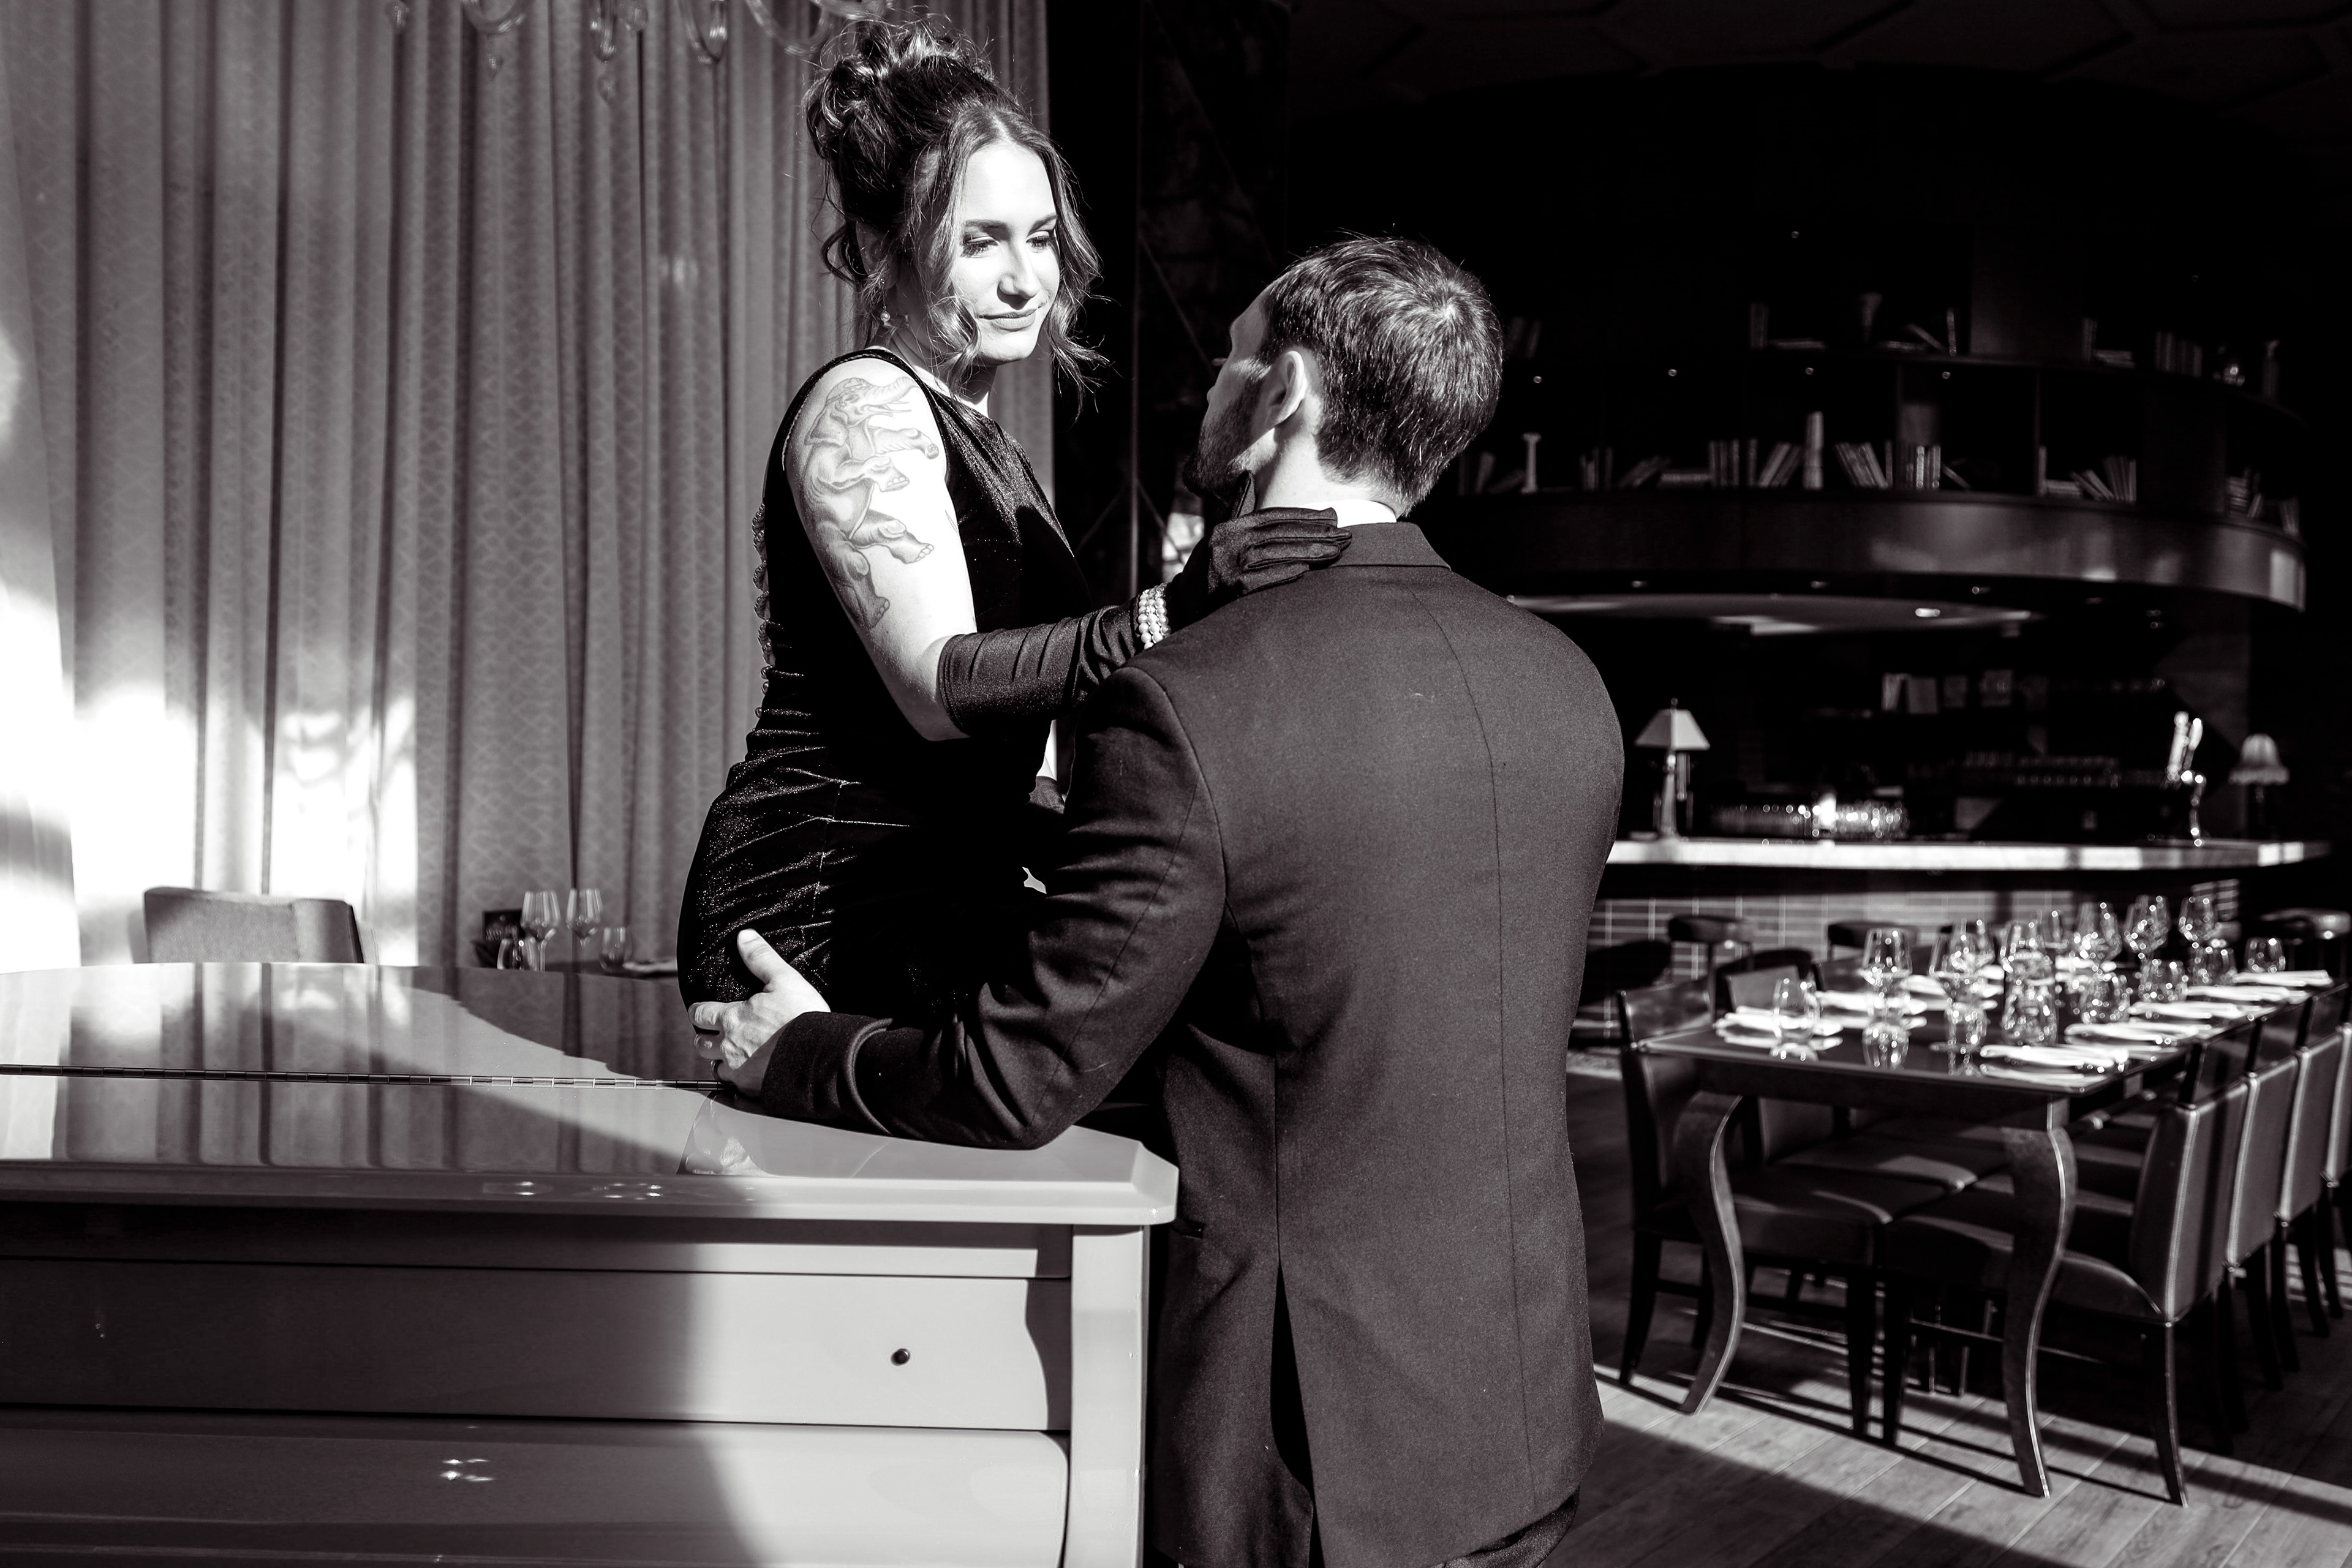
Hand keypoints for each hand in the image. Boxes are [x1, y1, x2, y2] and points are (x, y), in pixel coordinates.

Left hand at [688, 929, 828, 1092]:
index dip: (699, 1011)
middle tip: (713, 1034)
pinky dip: (738, 1081)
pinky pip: (735, 1088)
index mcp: (732, 1019)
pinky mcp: (752, 1090)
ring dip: (719, 1061)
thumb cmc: (802, 1018)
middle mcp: (729, 1047)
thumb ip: (761, 958)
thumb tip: (744, 937)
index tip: (701, 1011)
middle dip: (704, 1038)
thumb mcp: (785, 979)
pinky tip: (748, 1076)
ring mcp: (739, 1071)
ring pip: (716, 1068)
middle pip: (701, 1044)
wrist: (820, 1057)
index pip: (700, 1015)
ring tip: (731, 1056)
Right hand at [1161, 507, 1349, 630]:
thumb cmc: (1206, 570)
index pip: (1274, 516)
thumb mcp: (1218, 534)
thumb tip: (1247, 475)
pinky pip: (1265, 578)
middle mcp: (1229, 541)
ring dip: (1311, 552)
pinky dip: (1286, 572)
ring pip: (1278, 553)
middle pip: (1281, 533)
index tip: (1332, 516)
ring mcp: (1228, 565)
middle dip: (1316, 533)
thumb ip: (1238, 507)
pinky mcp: (1230, 588)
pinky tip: (1307, 569)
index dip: (1305, 515)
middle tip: (1346, 535)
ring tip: (1337, 551)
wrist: (1179, 606)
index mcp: (1229, 527)